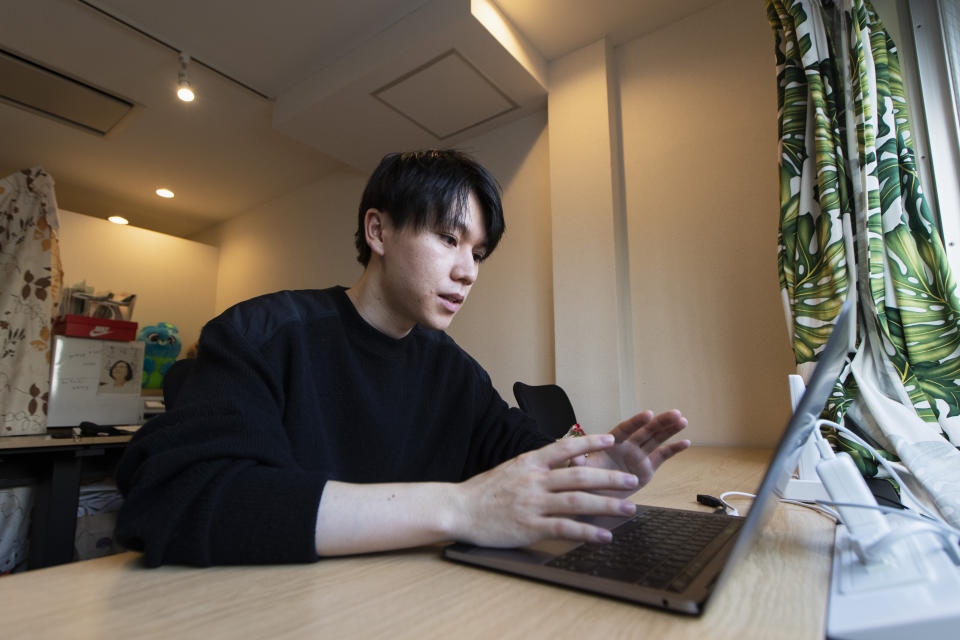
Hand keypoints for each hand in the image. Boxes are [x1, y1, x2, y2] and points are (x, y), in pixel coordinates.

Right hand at [451, 434, 642, 547]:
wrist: (458, 509)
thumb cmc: (484, 491)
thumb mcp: (511, 469)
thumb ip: (537, 465)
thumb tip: (563, 458)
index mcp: (529, 462)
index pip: (565, 447)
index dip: (590, 443)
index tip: (611, 441)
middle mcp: (534, 480)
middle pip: (580, 475)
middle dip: (610, 478)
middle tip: (633, 481)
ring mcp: (532, 504)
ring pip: (577, 501)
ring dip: (607, 505)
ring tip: (629, 509)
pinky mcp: (529, 527)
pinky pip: (564, 528)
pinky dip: (587, 532)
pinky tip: (604, 536)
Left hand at [576, 410, 689, 498]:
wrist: (593, 499)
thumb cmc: (585, 481)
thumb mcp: (580, 472)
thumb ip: (578, 460)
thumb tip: (571, 452)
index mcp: (612, 443)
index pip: (625, 429)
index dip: (637, 422)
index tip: (649, 414)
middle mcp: (627, 446)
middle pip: (645, 431)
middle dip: (660, 422)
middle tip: (675, 413)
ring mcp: (638, 457)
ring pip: (656, 440)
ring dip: (669, 430)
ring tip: (683, 420)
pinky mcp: (647, 469)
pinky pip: (662, 457)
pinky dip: (673, 450)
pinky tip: (685, 442)